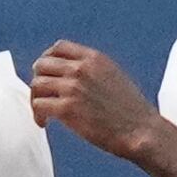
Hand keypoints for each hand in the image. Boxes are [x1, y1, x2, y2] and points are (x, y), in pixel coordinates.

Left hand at [30, 41, 162, 161]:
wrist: (140, 130)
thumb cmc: (129, 109)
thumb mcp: (113, 76)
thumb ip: (92, 70)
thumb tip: (70, 72)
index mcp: (94, 58)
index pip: (59, 47)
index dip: (47, 60)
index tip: (47, 75)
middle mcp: (82, 69)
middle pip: (42, 65)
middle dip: (39, 80)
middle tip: (43, 96)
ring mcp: (73, 88)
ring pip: (36, 85)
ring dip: (36, 99)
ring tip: (44, 113)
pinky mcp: (68, 109)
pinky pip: (38, 105)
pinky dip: (37, 115)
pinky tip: (45, 123)